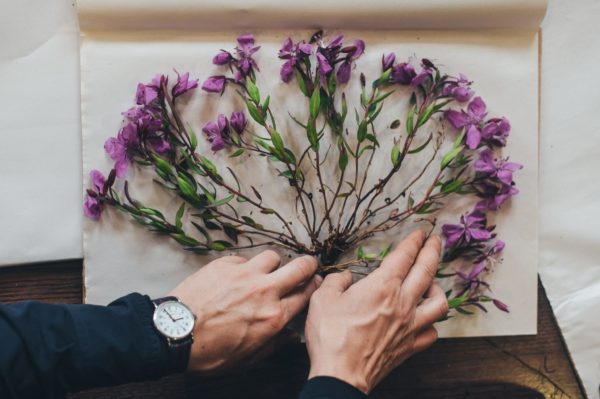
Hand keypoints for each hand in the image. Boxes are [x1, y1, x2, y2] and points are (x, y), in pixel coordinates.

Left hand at [169, 250, 320, 373]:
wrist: (174, 333)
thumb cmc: (209, 351)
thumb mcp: (246, 359)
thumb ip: (273, 345)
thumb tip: (291, 337)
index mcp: (273, 316)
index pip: (306, 294)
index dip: (314, 287)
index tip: (314, 283)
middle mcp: (265, 291)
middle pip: (300, 267)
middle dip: (308, 264)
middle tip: (306, 266)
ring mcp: (245, 274)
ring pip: (273, 256)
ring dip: (273, 263)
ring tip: (266, 270)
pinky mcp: (225, 264)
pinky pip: (244, 258)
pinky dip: (245, 265)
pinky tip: (237, 275)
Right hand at [304, 230, 447, 393]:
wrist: (341, 373)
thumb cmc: (331, 335)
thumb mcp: (323, 298)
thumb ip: (336, 281)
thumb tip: (344, 278)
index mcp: (382, 286)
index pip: (404, 256)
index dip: (414, 241)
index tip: (420, 233)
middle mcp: (402, 303)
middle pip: (426, 271)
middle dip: (432, 251)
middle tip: (435, 240)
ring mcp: (410, 326)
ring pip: (439, 301)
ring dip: (438, 287)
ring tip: (431, 282)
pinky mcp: (410, 346)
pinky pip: (432, 331)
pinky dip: (431, 322)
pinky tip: (424, 319)